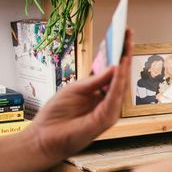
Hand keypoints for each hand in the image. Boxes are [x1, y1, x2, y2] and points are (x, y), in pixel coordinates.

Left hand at [26, 29, 132, 162]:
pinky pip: (114, 97)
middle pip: (121, 76)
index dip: (119, 53)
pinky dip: (117, 82)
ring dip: (125, 65)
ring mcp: (109, 112)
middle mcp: (107, 103)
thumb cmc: (56, 116)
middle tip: (128, 33)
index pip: (113, 72)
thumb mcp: (75, 90)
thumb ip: (95, 80)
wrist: (43, 138)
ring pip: (121, 85)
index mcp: (100, 95)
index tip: (123, 34)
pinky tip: (118, 67)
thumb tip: (114, 65)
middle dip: (125, 53)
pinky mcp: (105, 120)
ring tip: (126, 45)